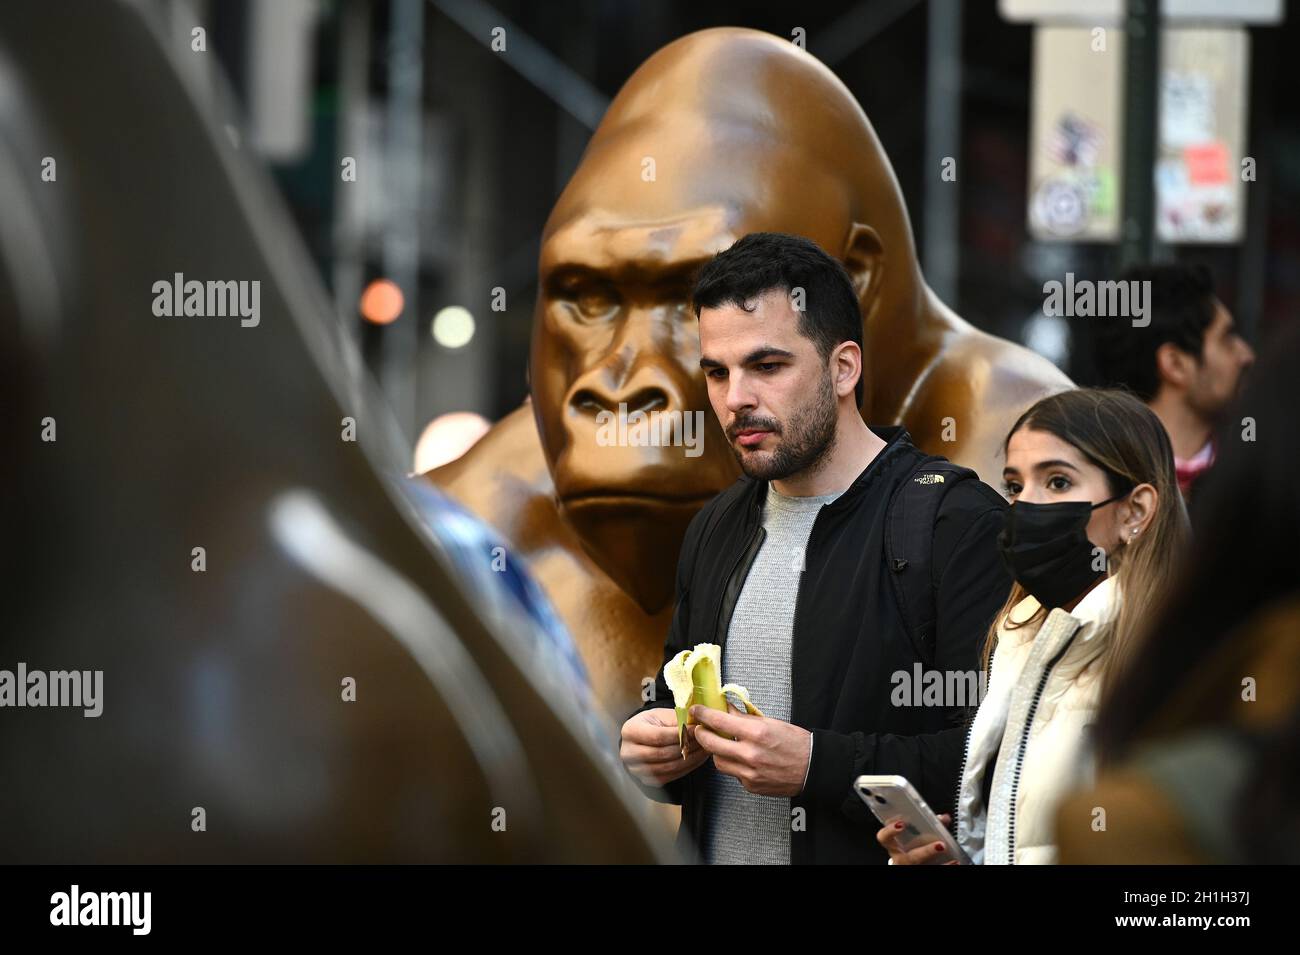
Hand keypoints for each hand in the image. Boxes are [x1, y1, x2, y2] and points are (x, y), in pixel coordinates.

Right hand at [620, 707, 708, 786]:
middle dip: (687, 747)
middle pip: (663, 753)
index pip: (657, 736)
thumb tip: (697, 726)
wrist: (642, 738)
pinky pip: (671, 776)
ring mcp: (636, 769)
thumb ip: (676, 720)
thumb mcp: (661, 715)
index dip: (679, 734)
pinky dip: (687, 768)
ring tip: (704, 749)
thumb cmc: (653, 723)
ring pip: (669, 767)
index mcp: (630, 731)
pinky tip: (697, 758)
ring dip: (690, 759)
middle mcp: (629, 752)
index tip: (696, 730)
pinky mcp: (646, 780)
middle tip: (704, 740)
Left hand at [690, 703, 811, 796]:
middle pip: (712, 745)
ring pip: (719, 762)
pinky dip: (733, 765)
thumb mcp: (771, 723)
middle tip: (700, 728)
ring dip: (716, 752)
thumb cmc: (796, 743)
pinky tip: (741, 759)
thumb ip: (745, 718)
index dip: (704, 714)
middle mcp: (751, 755)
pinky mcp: (751, 786)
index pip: (720, 722)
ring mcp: (750, 773)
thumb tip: (726, 709)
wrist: (814, 768)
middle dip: (702, 734)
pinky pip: (733, 774)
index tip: (696, 710)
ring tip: (722, 744)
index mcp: (757, 734)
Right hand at [877, 813, 959, 864]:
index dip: (890, 831)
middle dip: (925, 851)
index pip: (884, 838)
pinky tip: (955, 861)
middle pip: (909, 857)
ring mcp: (911, 867)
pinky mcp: (921, 871)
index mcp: (894, 846)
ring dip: (939, 861)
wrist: (910, 864)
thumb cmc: (911, 847)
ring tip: (949, 852)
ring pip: (922, 866)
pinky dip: (946, 866)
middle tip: (939, 844)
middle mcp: (901, 859)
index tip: (901, 823)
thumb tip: (944, 817)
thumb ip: (928, 825)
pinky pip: (932, 871)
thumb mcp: (914, 835)